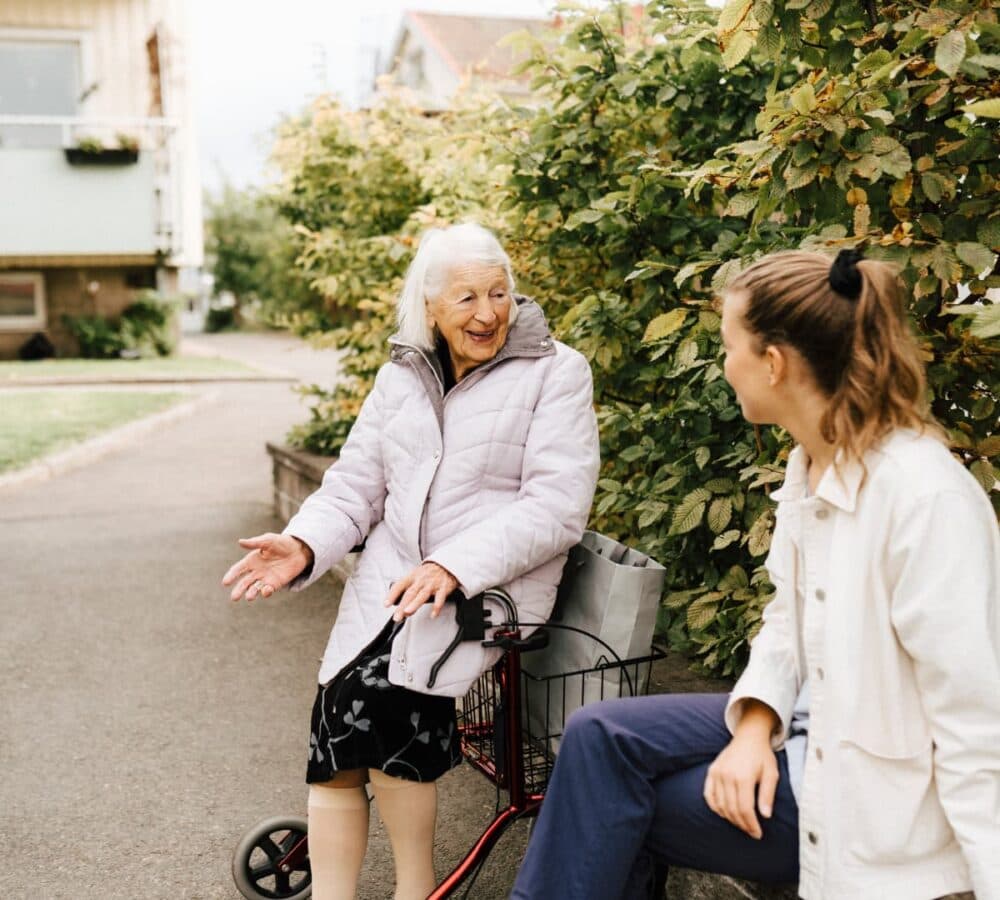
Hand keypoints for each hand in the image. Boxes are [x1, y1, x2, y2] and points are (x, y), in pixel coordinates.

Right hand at [222, 533, 313, 601]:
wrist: (298, 550)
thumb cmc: (281, 543)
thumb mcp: (268, 540)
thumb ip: (255, 543)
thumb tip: (240, 541)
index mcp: (251, 561)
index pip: (238, 570)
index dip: (231, 576)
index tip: (225, 582)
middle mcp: (256, 572)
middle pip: (244, 583)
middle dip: (238, 590)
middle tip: (234, 598)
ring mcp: (265, 579)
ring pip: (254, 589)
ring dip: (251, 593)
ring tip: (249, 597)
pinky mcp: (275, 584)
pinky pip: (268, 590)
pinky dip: (266, 592)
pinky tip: (266, 590)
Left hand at [384, 562, 458, 620]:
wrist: (446, 565)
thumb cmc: (429, 572)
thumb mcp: (415, 575)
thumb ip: (407, 588)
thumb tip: (397, 603)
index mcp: (412, 577)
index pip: (399, 585)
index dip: (392, 595)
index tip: (386, 604)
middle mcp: (421, 580)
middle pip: (410, 593)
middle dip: (402, 606)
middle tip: (397, 616)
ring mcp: (432, 584)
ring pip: (422, 595)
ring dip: (414, 604)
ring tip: (408, 612)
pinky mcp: (443, 588)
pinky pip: (440, 598)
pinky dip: (436, 607)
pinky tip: (433, 614)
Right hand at [703, 701, 779, 839]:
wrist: (749, 737)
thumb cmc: (762, 756)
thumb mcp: (772, 774)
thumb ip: (767, 795)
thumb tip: (766, 816)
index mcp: (743, 777)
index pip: (745, 809)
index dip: (751, 825)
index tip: (757, 834)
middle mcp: (727, 776)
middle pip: (732, 809)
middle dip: (742, 825)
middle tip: (751, 832)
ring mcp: (717, 773)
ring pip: (720, 805)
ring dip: (730, 818)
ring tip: (741, 823)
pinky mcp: (711, 772)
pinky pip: (709, 795)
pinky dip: (715, 807)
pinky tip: (725, 813)